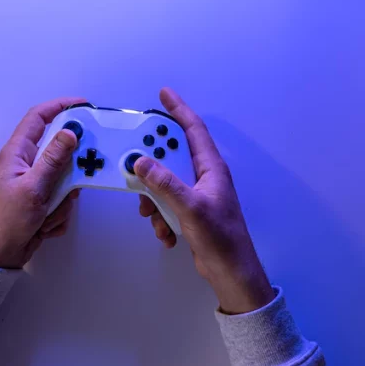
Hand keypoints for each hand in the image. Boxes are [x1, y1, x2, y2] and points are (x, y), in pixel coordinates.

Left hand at [0, 97, 84, 268]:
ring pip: (66, 179)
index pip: (38, 117)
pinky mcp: (44, 200)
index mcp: (18, 153)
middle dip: (70, 169)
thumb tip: (71, 132)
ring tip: (48, 212)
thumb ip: (53, 159)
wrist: (1, 254)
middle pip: (60, 151)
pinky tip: (44, 224)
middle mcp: (27, 163)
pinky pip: (64, 199)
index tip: (85, 104)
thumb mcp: (34, 188)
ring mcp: (37, 183)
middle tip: (79, 176)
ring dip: (62, 199)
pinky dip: (58, 213)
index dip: (60, 106)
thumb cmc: (9, 220)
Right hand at [135, 88, 274, 313]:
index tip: (163, 93)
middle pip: (171, 156)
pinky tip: (167, 234)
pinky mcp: (189, 212)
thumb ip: (165, 184)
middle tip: (134, 166)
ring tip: (152, 216)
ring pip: (163, 184)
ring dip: (153, 200)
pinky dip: (161, 218)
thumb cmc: (220, 238)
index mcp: (211, 168)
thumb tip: (141, 162)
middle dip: (151, 166)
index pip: (193, 130)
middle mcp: (204, 177)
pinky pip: (166, 205)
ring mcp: (196, 195)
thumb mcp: (190, 208)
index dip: (178, 110)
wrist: (231, 272)